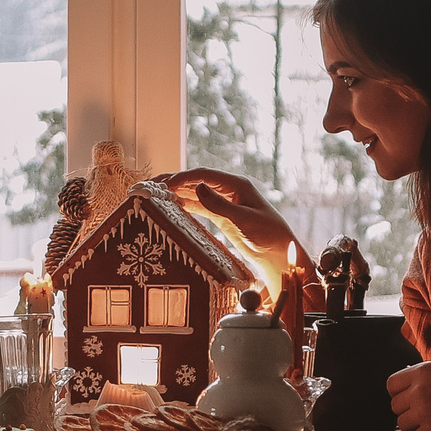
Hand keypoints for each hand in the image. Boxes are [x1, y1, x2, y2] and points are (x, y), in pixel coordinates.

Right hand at [157, 168, 300, 261]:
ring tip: (154, 193)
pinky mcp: (222, 216)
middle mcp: (229, 190)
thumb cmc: (269, 235)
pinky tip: (170, 205)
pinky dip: (184, 204)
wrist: (280, 254)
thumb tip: (197, 187)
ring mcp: (225, 202)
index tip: (164, 185)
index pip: (204, 176)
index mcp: (237, 185)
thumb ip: (220, 205)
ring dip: (176, 192)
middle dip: (174, 181)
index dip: (183, 178)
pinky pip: (199, 206)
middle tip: (151, 185)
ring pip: (195, 193)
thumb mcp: (244, 220)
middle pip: (196, 181)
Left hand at [387, 362, 430, 430]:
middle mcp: (419, 390)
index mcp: (423, 371)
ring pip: (402, 423)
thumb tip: (414, 387)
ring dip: (414, 424)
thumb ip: (429, 378)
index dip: (399, 392)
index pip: (391, 385)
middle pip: (395, 405)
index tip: (408, 396)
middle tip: (424, 410)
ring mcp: (424, 411)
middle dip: (407, 409)